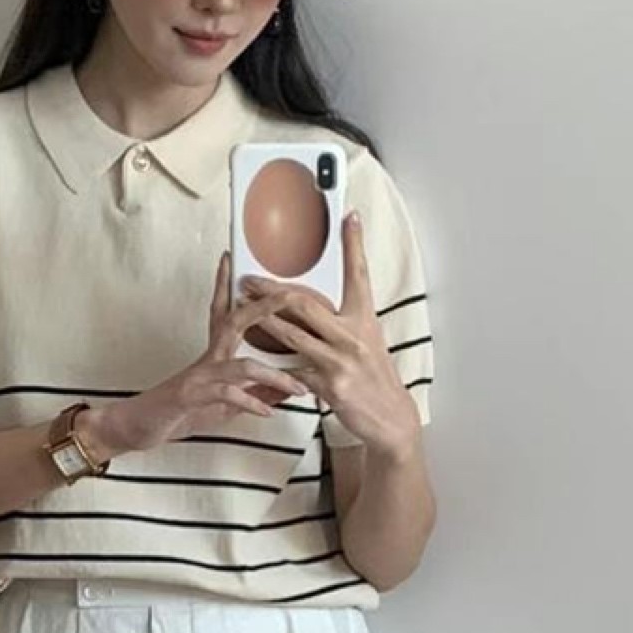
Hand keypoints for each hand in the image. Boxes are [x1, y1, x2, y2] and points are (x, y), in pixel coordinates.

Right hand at [90, 251, 312, 455]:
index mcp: (213, 356)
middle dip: (262, 307)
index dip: (234, 287)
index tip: (246, 265)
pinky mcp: (191, 397)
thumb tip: (287, 389)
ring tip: (300, 387)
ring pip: (242, 366)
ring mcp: (198, 376)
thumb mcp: (222, 406)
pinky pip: (226, 395)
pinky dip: (250, 403)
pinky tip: (267, 412)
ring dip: (275, 376)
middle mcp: (207, 360)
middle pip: (236, 322)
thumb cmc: (176, 412)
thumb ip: (254, 396)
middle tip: (287, 294)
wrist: (133, 426)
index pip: (227, 314)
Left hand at [237, 212, 421, 456]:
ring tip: (242, 309)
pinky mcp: (330, 386)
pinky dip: (275, 366)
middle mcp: (353, 335)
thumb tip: (321, 303)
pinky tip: (256, 359)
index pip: (359, 274)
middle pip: (307, 303)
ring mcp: (340, 361)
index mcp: (364, 318)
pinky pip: (294, 371)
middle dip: (273, 290)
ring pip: (293, 334)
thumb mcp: (368, 340)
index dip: (354, 244)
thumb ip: (345, 320)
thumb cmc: (375, 376)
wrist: (390, 416)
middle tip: (250, 279)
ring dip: (263, 321)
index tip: (349, 216)